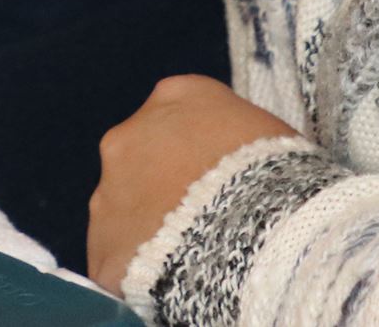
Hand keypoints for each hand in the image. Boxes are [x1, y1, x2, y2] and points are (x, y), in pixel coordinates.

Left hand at [86, 76, 297, 294]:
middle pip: (140, 159)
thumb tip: (238, 156)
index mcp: (175, 97)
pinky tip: (169, 281)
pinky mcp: (103, 248)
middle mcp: (128, 136)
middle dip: (162, 184)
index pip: (177, 115)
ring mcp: (108, 193)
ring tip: (188, 253)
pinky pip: (117, 260)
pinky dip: (137, 271)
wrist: (254, 232)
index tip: (217, 175)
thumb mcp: (269, 134)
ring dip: (147, 228)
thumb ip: (237, 135)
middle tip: (201, 216)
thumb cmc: (275, 174)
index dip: (197, 148)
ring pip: (122, 210)